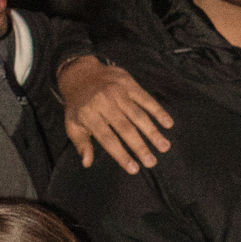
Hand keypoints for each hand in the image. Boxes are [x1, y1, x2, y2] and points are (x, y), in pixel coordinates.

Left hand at [58, 56, 172, 173]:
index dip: (121, 154)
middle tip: (152, 162)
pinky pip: (146, 99)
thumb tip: (87, 162)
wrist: (80, 72)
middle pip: (125, 128)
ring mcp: (117, 92)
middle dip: (140, 147)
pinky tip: (168, 124)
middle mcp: (103, 102)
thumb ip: (80, 143)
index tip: (134, 169)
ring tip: (164, 147)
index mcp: (88, 114)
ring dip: (152, 132)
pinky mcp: (128, 83)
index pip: (107, 138)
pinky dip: (158, 111)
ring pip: (138, 115)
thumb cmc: (78, 104)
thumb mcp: (72, 123)